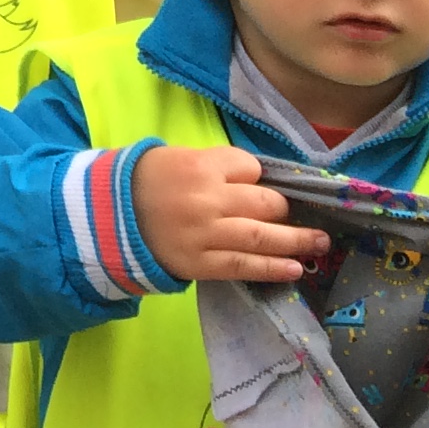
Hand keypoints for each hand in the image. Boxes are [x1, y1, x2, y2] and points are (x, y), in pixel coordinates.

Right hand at [130, 144, 326, 283]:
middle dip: (282, 209)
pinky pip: (245, 266)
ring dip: (297, 241)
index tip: (255, 185)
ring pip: (263, 237)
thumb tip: (259, 179)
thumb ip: (217, 165)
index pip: (250, 169)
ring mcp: (206, 234)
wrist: (107, 216)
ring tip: (321, 244)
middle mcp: (208, 199)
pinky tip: (294, 268)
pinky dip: (273, 268)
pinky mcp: (201, 263)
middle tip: (293, 215)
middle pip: (264, 203)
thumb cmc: (146, 182)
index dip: (256, 178)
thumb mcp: (178, 158)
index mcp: (200, 166)